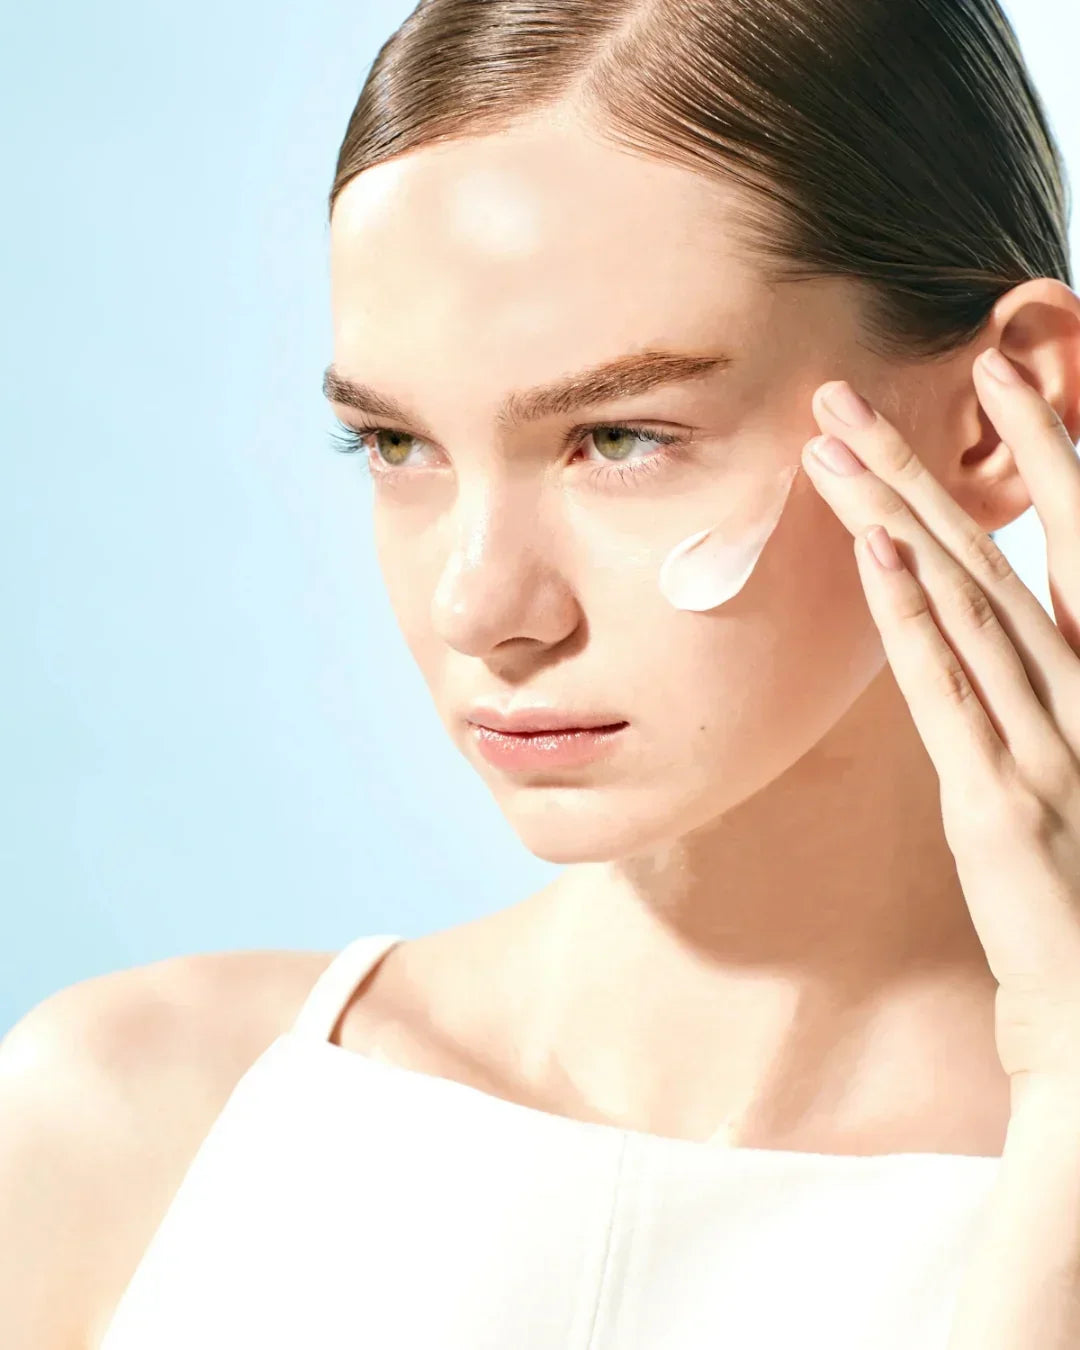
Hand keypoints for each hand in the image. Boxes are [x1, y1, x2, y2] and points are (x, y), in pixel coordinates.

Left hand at [800, 349, 1079, 1093]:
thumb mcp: (1066, 777)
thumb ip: (1024, 697)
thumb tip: (969, 634)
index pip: (1054, 543)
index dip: (1022, 453)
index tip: (977, 378)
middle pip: (985, 553)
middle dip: (914, 465)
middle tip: (844, 393)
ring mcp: (1048, 742)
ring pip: (961, 601)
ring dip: (891, 515)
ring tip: (832, 445)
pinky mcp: (1000, 801)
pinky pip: (949, 689)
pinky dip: (909, 616)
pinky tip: (871, 549)